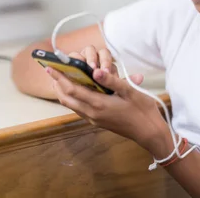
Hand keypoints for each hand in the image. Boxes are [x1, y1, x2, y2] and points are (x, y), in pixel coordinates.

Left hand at [47, 49, 165, 150]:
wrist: (149, 132)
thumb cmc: (142, 110)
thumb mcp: (130, 91)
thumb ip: (111, 81)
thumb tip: (95, 71)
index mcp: (99, 104)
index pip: (72, 90)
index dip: (60, 78)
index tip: (50, 67)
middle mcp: (92, 113)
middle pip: (66, 99)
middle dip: (57, 84)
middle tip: (51, 71)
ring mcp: (94, 119)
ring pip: (71, 105)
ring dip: (62, 92)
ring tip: (59, 79)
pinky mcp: (97, 121)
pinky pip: (78, 109)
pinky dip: (72, 98)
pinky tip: (75, 90)